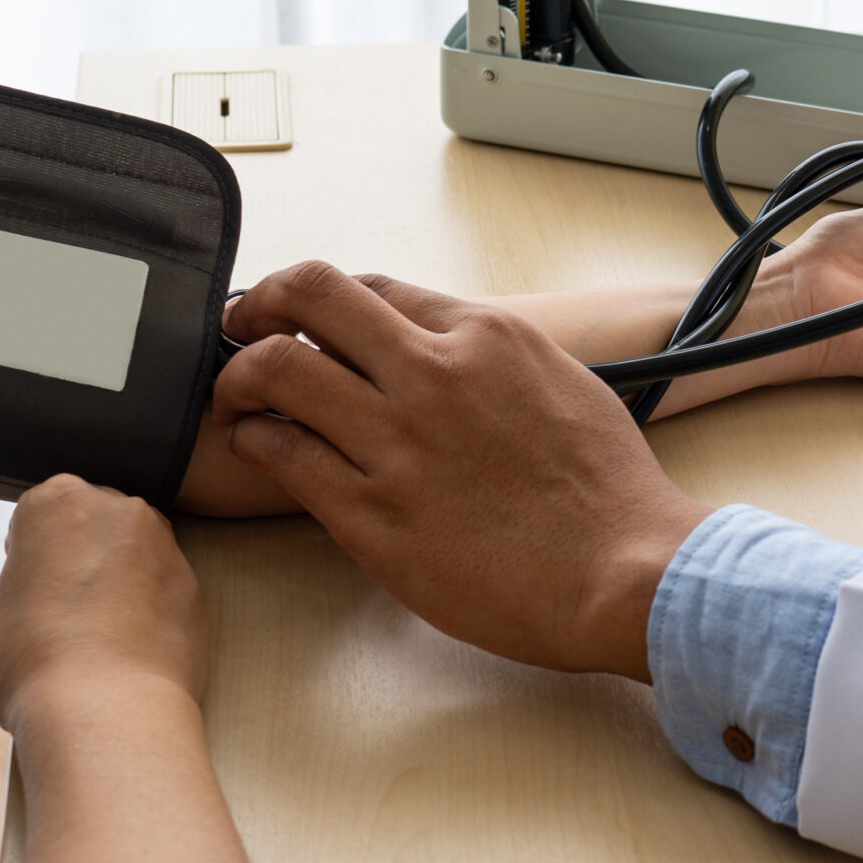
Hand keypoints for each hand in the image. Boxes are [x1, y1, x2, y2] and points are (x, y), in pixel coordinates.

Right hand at [0, 475, 207, 729]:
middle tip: (55, 614)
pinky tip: (124, 652)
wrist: (108, 713)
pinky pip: (162, 592)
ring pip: (132, 557)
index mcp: (61, 502)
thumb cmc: (33, 666)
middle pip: (91, 528)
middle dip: (75, 561)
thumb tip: (9, 601)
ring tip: (91, 638)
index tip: (23, 587)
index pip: (36, 514)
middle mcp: (122, 512)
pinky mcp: (196, 591)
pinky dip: (146, 613)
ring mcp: (166, 549)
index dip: (24, 554)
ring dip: (114, 585)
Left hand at [212, 262, 709, 680]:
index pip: (373, 289)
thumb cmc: (609, 494)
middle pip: (309, 294)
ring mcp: (398, 441)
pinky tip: (259, 446)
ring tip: (237, 397)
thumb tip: (453, 355)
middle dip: (258, 302)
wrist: (626, 573)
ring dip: (240, 375)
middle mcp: (434, 373)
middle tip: (242, 326)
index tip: (304, 320)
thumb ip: (497, 362)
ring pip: (277, 367)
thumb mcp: (564, 386)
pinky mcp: (373, 514)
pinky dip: (256, 440)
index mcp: (486, 336)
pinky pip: (284, 454)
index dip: (327, 304)